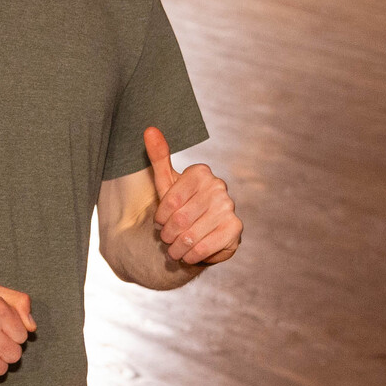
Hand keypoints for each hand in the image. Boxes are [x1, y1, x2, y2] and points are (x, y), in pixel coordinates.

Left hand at [145, 127, 241, 268]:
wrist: (198, 234)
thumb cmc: (180, 207)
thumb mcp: (166, 183)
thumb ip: (159, 156)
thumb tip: (149, 129)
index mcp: (201, 173)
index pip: (170, 200)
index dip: (160, 216)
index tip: (160, 221)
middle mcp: (218, 186)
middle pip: (180, 219)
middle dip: (168, 234)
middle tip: (167, 239)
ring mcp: (229, 207)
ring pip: (191, 235)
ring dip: (178, 247)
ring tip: (175, 249)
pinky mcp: (235, 228)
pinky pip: (205, 247)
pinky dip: (192, 255)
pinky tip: (189, 254)